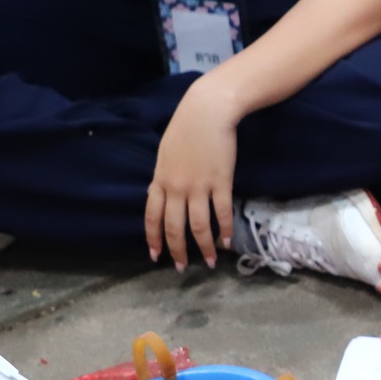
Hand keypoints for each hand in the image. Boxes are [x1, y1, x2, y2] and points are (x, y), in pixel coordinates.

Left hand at [147, 79, 240, 270]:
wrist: (206, 112)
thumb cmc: (185, 128)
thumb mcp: (166, 153)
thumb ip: (164, 176)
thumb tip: (163, 194)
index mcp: (160, 180)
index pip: (152, 217)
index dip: (154, 239)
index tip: (156, 256)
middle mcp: (176, 188)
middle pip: (174, 227)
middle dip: (177, 250)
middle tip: (181, 268)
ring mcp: (199, 186)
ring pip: (198, 225)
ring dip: (204, 247)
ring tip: (210, 261)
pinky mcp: (220, 182)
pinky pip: (222, 212)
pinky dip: (225, 229)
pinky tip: (228, 241)